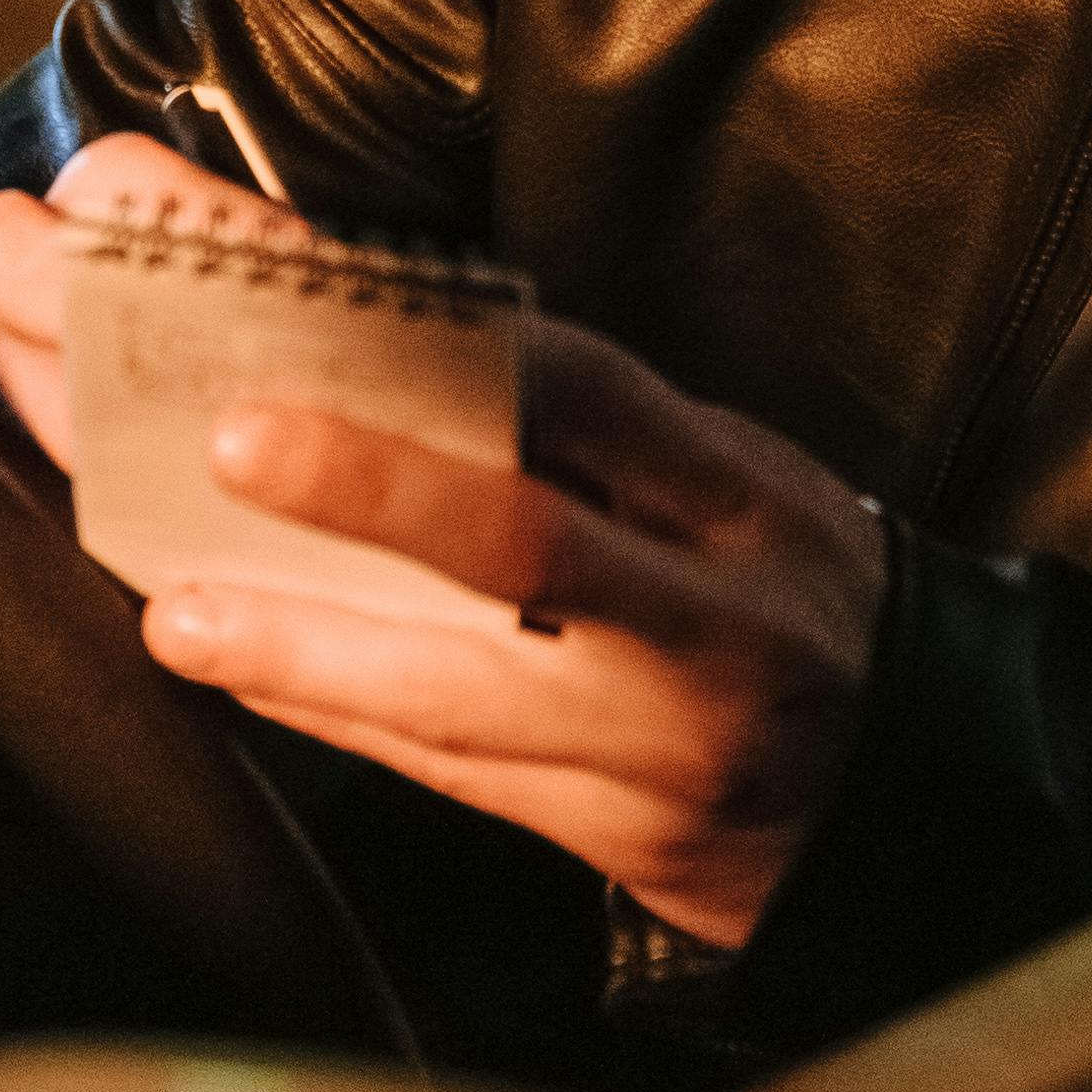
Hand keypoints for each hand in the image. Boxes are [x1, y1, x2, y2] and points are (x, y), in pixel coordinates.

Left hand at [0, 142, 886, 950]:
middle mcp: (700, 605)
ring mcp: (655, 728)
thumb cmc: (770, 588)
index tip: (268, 265)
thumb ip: (565, 413)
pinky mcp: (610, 826)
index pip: (575, 382)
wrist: (908, 783)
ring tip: (183, 608)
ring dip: (310, 641)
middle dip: (365, 481)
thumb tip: (329, 300)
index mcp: (726, 482)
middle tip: (226, 432)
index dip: (420, 319)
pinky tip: (222, 665)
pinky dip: (325, 709)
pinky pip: (445, 767)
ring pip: (473, 685)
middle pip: (528, 538)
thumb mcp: (717, 474)